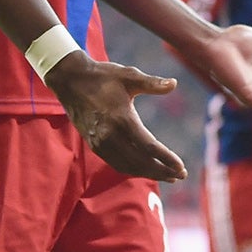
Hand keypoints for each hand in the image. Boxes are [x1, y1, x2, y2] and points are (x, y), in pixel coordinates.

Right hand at [47, 52, 185, 182]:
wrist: (70, 80)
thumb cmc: (103, 76)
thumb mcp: (129, 75)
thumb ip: (152, 82)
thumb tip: (174, 83)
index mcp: (121, 118)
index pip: (149, 146)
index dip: (166, 159)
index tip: (181, 167)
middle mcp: (110, 135)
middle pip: (140, 162)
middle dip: (162, 171)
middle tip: (180, 175)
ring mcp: (100, 142)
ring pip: (128, 166)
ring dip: (149, 173)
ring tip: (168, 176)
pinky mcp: (94, 145)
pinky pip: (117, 163)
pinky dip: (133, 169)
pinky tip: (145, 169)